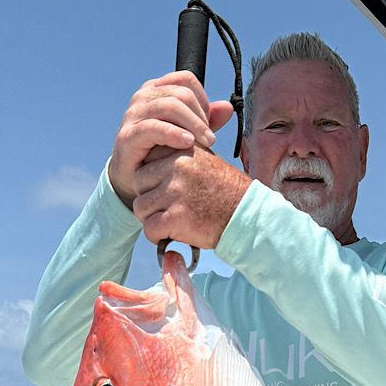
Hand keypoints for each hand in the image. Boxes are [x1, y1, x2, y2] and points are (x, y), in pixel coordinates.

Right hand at [108, 71, 233, 207]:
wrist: (136, 180)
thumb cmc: (162, 153)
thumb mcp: (187, 134)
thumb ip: (206, 120)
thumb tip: (228, 107)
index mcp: (157, 90)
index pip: (186, 80)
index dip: (202, 98)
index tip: (210, 122)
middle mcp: (143, 97)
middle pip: (180, 93)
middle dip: (201, 116)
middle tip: (211, 139)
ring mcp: (133, 115)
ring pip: (169, 106)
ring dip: (193, 124)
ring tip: (207, 143)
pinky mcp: (128, 136)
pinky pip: (153, 127)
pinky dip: (173, 134)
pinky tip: (188, 143)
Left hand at [132, 144, 250, 249]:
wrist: (247, 216)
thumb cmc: (226, 191)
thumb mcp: (203, 160)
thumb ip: (177, 156)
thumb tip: (150, 157)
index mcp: (181, 149)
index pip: (146, 161)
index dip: (152, 179)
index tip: (165, 189)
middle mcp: (176, 167)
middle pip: (138, 183)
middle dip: (149, 198)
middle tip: (167, 209)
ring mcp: (175, 192)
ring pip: (140, 206)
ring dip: (151, 218)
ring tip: (171, 221)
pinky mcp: (176, 217)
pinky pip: (149, 228)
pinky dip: (156, 236)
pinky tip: (171, 234)